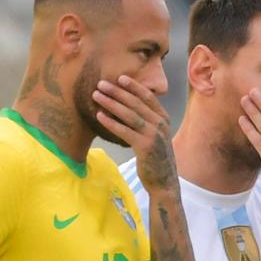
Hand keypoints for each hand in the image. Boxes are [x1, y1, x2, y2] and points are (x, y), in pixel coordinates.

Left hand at [92, 76, 176, 191]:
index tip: (120, 78)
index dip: (134, 86)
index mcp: (163, 119)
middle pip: (135, 103)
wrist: (164, 183)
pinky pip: (124, 131)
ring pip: (129, 114)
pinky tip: (100, 116)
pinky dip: (111, 122)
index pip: (148, 97)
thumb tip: (129, 111)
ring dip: (111, 103)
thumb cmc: (156, 160)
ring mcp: (153, 135)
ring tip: (97, 96)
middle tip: (101, 84)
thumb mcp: (156, 137)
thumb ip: (147, 123)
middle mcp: (160, 124)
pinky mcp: (145, 147)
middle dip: (117, 92)